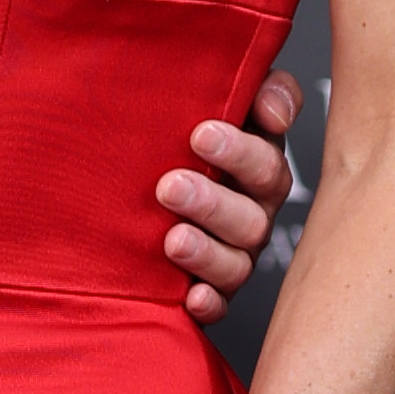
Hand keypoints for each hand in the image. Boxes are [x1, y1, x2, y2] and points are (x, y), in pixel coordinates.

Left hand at [160, 68, 301, 318]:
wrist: (122, 192)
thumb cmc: (171, 140)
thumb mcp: (203, 99)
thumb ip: (249, 89)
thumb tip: (272, 108)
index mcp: (253, 165)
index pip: (265, 157)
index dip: (242, 150)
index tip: (200, 134)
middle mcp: (250, 212)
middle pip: (251, 215)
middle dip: (212, 201)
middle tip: (170, 186)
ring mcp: (233, 254)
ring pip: (238, 262)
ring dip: (207, 251)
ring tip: (173, 239)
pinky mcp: (209, 291)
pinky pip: (220, 304)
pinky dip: (208, 302)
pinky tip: (190, 297)